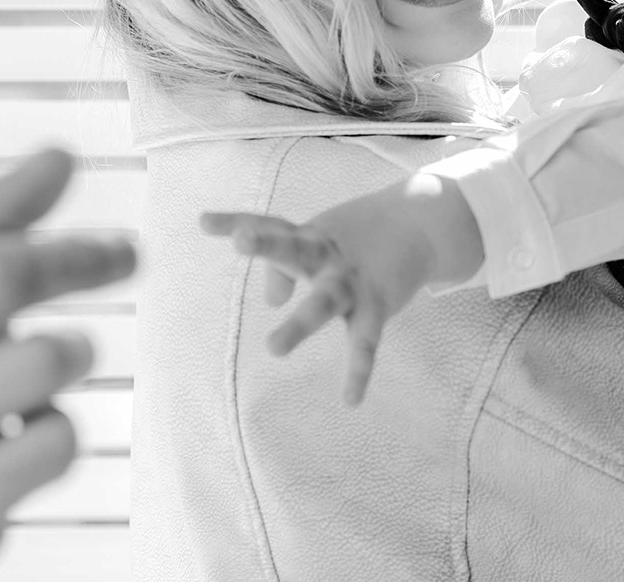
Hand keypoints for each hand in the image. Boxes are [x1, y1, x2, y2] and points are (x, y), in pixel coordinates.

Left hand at [200, 172, 482, 405]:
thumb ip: (286, 269)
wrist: (421, 223)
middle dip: (266, 245)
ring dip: (300, 323)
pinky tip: (350, 400)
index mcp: (308, 237)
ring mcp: (352, 278)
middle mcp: (326, 253)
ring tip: (274, 348)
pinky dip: (359, 371)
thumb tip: (269, 301)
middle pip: (292, 246)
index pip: (268, 224)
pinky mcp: (378, 302)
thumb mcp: (320, 242)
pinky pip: (365, 341)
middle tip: (239, 241)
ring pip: (324, 300)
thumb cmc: (359, 237)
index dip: (234, 221)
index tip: (201, 222)